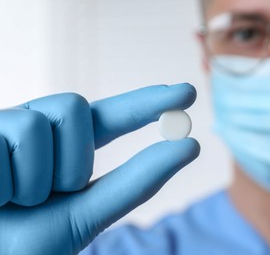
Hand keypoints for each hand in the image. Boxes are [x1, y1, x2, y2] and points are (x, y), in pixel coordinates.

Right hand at [0, 83, 199, 254]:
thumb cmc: (24, 244)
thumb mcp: (85, 214)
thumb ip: (135, 182)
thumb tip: (189, 145)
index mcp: (65, 149)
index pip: (112, 116)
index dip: (147, 102)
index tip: (188, 93)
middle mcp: (38, 129)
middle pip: (76, 107)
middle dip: (71, 159)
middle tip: (47, 196)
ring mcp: (5, 127)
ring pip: (39, 122)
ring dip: (34, 178)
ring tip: (11, 203)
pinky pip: (6, 137)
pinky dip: (3, 182)